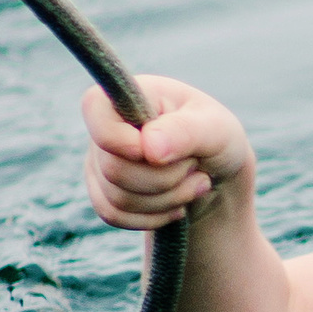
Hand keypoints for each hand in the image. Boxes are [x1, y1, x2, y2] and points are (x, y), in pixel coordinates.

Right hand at [82, 75, 252, 229]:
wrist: (218, 175)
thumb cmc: (217, 140)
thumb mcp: (217, 129)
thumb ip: (186, 131)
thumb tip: (148, 147)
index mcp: (131, 94)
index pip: (94, 108)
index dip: (119, 139)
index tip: (155, 152)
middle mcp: (107, 126)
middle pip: (114, 168)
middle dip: (166, 178)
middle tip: (194, 164)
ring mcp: (100, 159)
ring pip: (116, 198)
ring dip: (167, 199)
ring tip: (193, 181)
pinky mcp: (103, 191)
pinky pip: (113, 215)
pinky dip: (153, 217)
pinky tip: (177, 205)